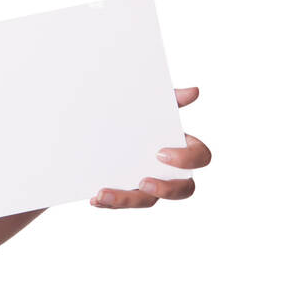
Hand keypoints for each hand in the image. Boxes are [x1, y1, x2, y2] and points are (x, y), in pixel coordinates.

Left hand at [91, 86, 209, 208]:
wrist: (106, 124)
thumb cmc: (139, 114)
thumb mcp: (152, 104)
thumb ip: (171, 100)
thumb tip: (194, 91)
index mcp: (183, 148)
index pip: (200, 157)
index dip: (186, 159)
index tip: (160, 153)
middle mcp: (172, 172)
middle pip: (183, 189)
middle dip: (165, 189)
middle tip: (142, 181)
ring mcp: (151, 185)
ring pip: (148, 201)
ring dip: (126, 200)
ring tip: (103, 194)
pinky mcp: (130, 192)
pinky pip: (123, 204)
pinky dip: (109, 203)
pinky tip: (94, 198)